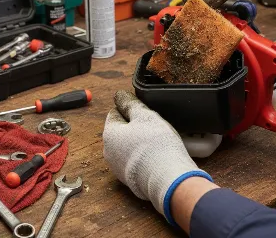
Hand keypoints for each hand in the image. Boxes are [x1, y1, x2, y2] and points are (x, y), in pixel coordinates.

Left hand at [103, 91, 211, 223]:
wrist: (167, 178)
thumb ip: (130, 104)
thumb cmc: (155, 143)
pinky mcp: (130, 180)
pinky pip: (135, 160)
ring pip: (128, 146)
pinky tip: (157, 155)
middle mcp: (108, 152)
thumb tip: (119, 95)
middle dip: (136, 126)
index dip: (131, 110)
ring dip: (140, 141)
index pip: (115, 113)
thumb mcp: (145, 116)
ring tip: (157, 141)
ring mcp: (118, 168)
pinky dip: (144, 156)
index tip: (145, 112)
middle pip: (121, 131)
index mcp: (109, 133)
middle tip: (153, 126)